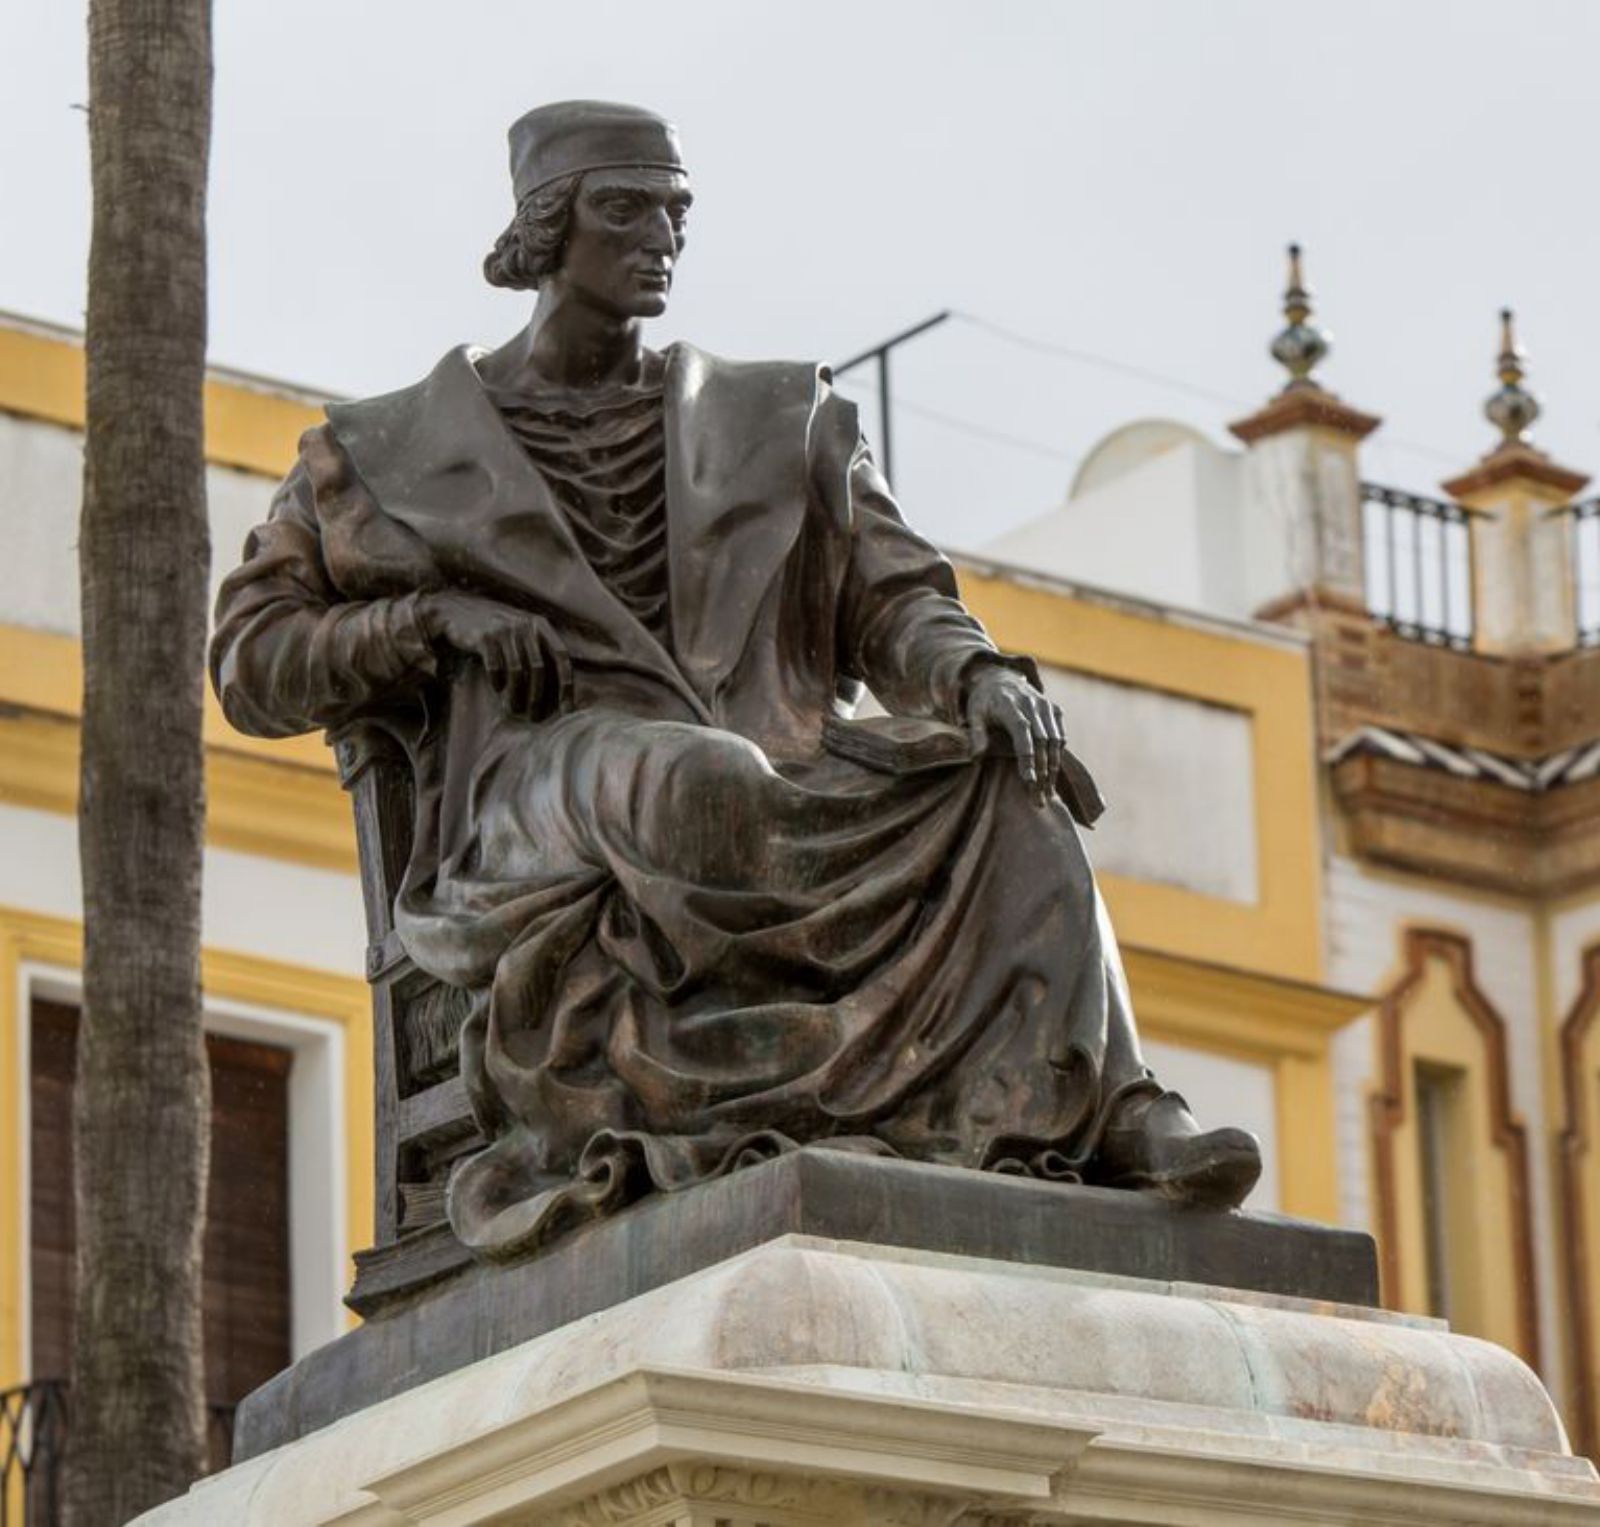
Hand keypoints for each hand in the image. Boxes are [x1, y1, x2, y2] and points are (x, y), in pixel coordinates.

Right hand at [417, 591, 570, 717]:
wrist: (457, 611)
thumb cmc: (497, 631)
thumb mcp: (522, 633)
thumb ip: (540, 652)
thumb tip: (559, 690)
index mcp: (540, 625)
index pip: (561, 656)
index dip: (566, 684)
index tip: (566, 709)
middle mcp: (525, 625)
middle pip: (539, 668)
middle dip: (539, 697)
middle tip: (535, 717)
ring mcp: (504, 629)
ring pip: (517, 671)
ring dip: (517, 695)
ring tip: (514, 710)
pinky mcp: (484, 636)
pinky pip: (495, 667)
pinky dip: (498, 682)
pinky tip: (497, 689)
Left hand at [964, 666, 1065, 806]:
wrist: (1000, 677)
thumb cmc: (983, 701)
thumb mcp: (973, 714)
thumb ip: (976, 734)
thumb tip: (976, 757)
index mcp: (1010, 705)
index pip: (1022, 733)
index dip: (1028, 757)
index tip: (1029, 781)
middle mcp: (1032, 704)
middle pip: (1042, 741)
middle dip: (1042, 772)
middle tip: (1038, 799)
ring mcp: (1045, 706)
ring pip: (1055, 741)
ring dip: (1053, 769)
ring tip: (1047, 793)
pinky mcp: (1054, 710)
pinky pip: (1060, 737)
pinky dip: (1058, 756)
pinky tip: (1052, 776)